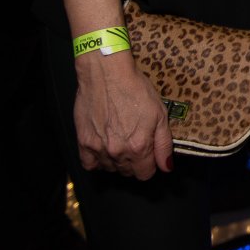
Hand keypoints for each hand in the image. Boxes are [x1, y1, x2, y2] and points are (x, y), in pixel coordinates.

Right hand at [72, 55, 173, 178]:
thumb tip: (166, 167)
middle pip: (128, 173)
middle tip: (135, 142)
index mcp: (138, 146)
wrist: (107, 75)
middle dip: (135, 162)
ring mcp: (98, 149)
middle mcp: (117, 152)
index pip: (145, 174)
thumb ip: (163, 144)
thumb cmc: (135, 90)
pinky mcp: (83, 143)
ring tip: (120, 141)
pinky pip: (89, 165)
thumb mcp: (160, 114)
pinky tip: (104, 149)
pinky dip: (97, 161)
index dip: (150, 166)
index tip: (149, 155)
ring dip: (117, 161)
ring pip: (110, 169)